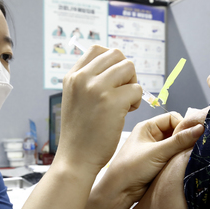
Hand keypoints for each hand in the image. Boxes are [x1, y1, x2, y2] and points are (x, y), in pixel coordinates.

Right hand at [57, 45, 141, 173]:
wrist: (76, 159)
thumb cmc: (80, 134)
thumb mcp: (75, 100)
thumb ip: (88, 81)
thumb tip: (113, 66)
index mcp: (72, 76)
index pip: (97, 49)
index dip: (112, 63)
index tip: (114, 82)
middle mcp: (82, 78)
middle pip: (117, 55)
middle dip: (125, 73)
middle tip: (122, 93)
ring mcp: (96, 88)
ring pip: (129, 68)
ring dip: (132, 85)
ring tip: (124, 104)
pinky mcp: (112, 101)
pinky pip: (137, 89)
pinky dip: (136, 101)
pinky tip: (125, 114)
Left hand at [98, 111, 204, 207]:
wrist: (119, 192)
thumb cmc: (130, 169)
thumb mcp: (157, 152)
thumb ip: (179, 141)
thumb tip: (200, 129)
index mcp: (147, 127)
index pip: (173, 118)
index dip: (183, 126)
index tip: (191, 136)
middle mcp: (151, 136)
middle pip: (176, 131)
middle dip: (184, 139)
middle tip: (190, 148)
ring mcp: (155, 150)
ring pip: (176, 145)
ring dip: (182, 150)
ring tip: (184, 157)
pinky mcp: (158, 162)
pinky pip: (174, 156)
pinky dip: (179, 159)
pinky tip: (181, 165)